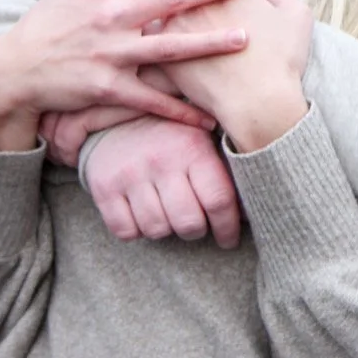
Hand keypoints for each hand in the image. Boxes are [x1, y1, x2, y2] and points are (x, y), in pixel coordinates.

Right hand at [0, 0, 252, 151]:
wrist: (15, 68)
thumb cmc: (49, 23)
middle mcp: (112, 16)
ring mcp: (111, 52)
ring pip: (170, 46)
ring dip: (210, 43)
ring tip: (244, 38)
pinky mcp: (108, 87)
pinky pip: (151, 99)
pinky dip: (180, 110)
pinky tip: (208, 116)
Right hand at [84, 119, 240, 247]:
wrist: (118, 117)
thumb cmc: (172, 136)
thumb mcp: (201, 140)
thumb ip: (225, 171)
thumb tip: (252, 213)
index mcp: (192, 147)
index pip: (218, 201)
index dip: (228, 228)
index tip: (229, 239)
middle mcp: (161, 160)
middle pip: (189, 224)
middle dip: (195, 230)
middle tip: (194, 223)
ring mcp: (130, 174)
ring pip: (157, 231)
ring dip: (166, 229)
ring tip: (167, 212)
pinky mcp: (104, 188)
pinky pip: (126, 232)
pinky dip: (136, 230)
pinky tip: (142, 212)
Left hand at [163, 0, 313, 152]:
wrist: (259, 102)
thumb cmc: (282, 61)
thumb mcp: (299, 18)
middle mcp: (197, 2)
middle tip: (189, 8)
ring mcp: (176, 28)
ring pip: (159, 14)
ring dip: (160, 16)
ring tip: (165, 26)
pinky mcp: (161, 56)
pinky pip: (150, 46)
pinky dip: (151, 47)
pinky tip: (154, 53)